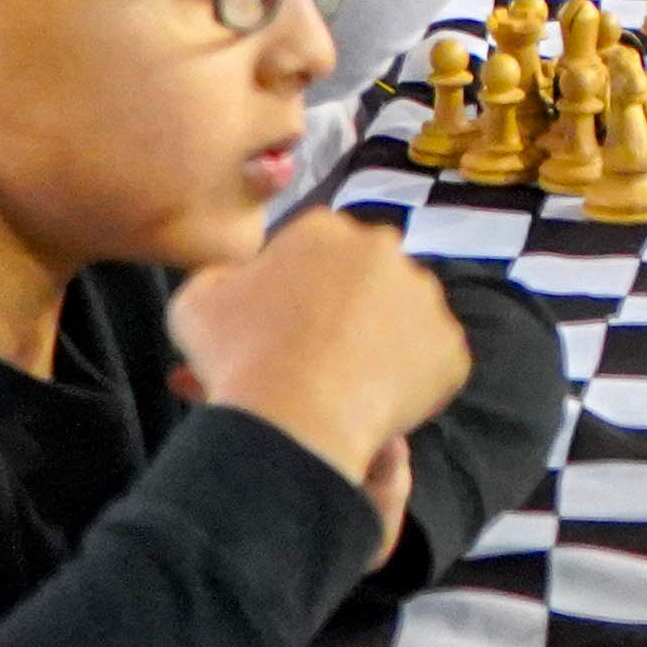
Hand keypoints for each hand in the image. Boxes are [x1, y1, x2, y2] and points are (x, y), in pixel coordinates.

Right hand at [167, 212, 477, 502]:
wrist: (292, 417)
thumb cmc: (237, 353)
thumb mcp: (196, 300)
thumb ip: (224, 277)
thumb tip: (241, 280)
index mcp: (324, 228)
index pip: (313, 250)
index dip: (295, 289)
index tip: (280, 326)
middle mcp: (384, 250)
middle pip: (364, 277)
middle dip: (345, 308)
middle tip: (316, 355)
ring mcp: (425, 298)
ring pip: (402, 316)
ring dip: (381, 340)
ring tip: (346, 382)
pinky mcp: (450, 348)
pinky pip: (430, 363)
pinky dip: (409, 381)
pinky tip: (375, 402)